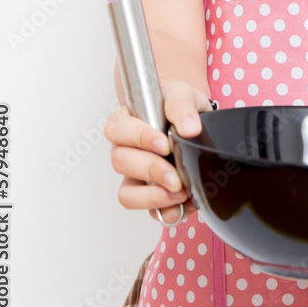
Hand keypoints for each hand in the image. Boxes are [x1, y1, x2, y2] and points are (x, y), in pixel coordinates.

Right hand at [104, 81, 213, 225]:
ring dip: (153, 197)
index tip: (165, 144)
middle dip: (151, 171)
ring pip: (127, 194)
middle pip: (121, 163)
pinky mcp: (149, 194)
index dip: (140, 139)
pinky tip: (187, 203)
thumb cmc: (177, 104)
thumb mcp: (182, 94)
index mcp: (125, 122)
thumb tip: (189, 128)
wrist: (190, 120)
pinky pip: (149, 211)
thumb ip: (181, 105)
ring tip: (180, 193)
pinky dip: (167, 212)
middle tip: (176, 176)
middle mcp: (124, 150)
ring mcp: (134, 175)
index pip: (118, 131)